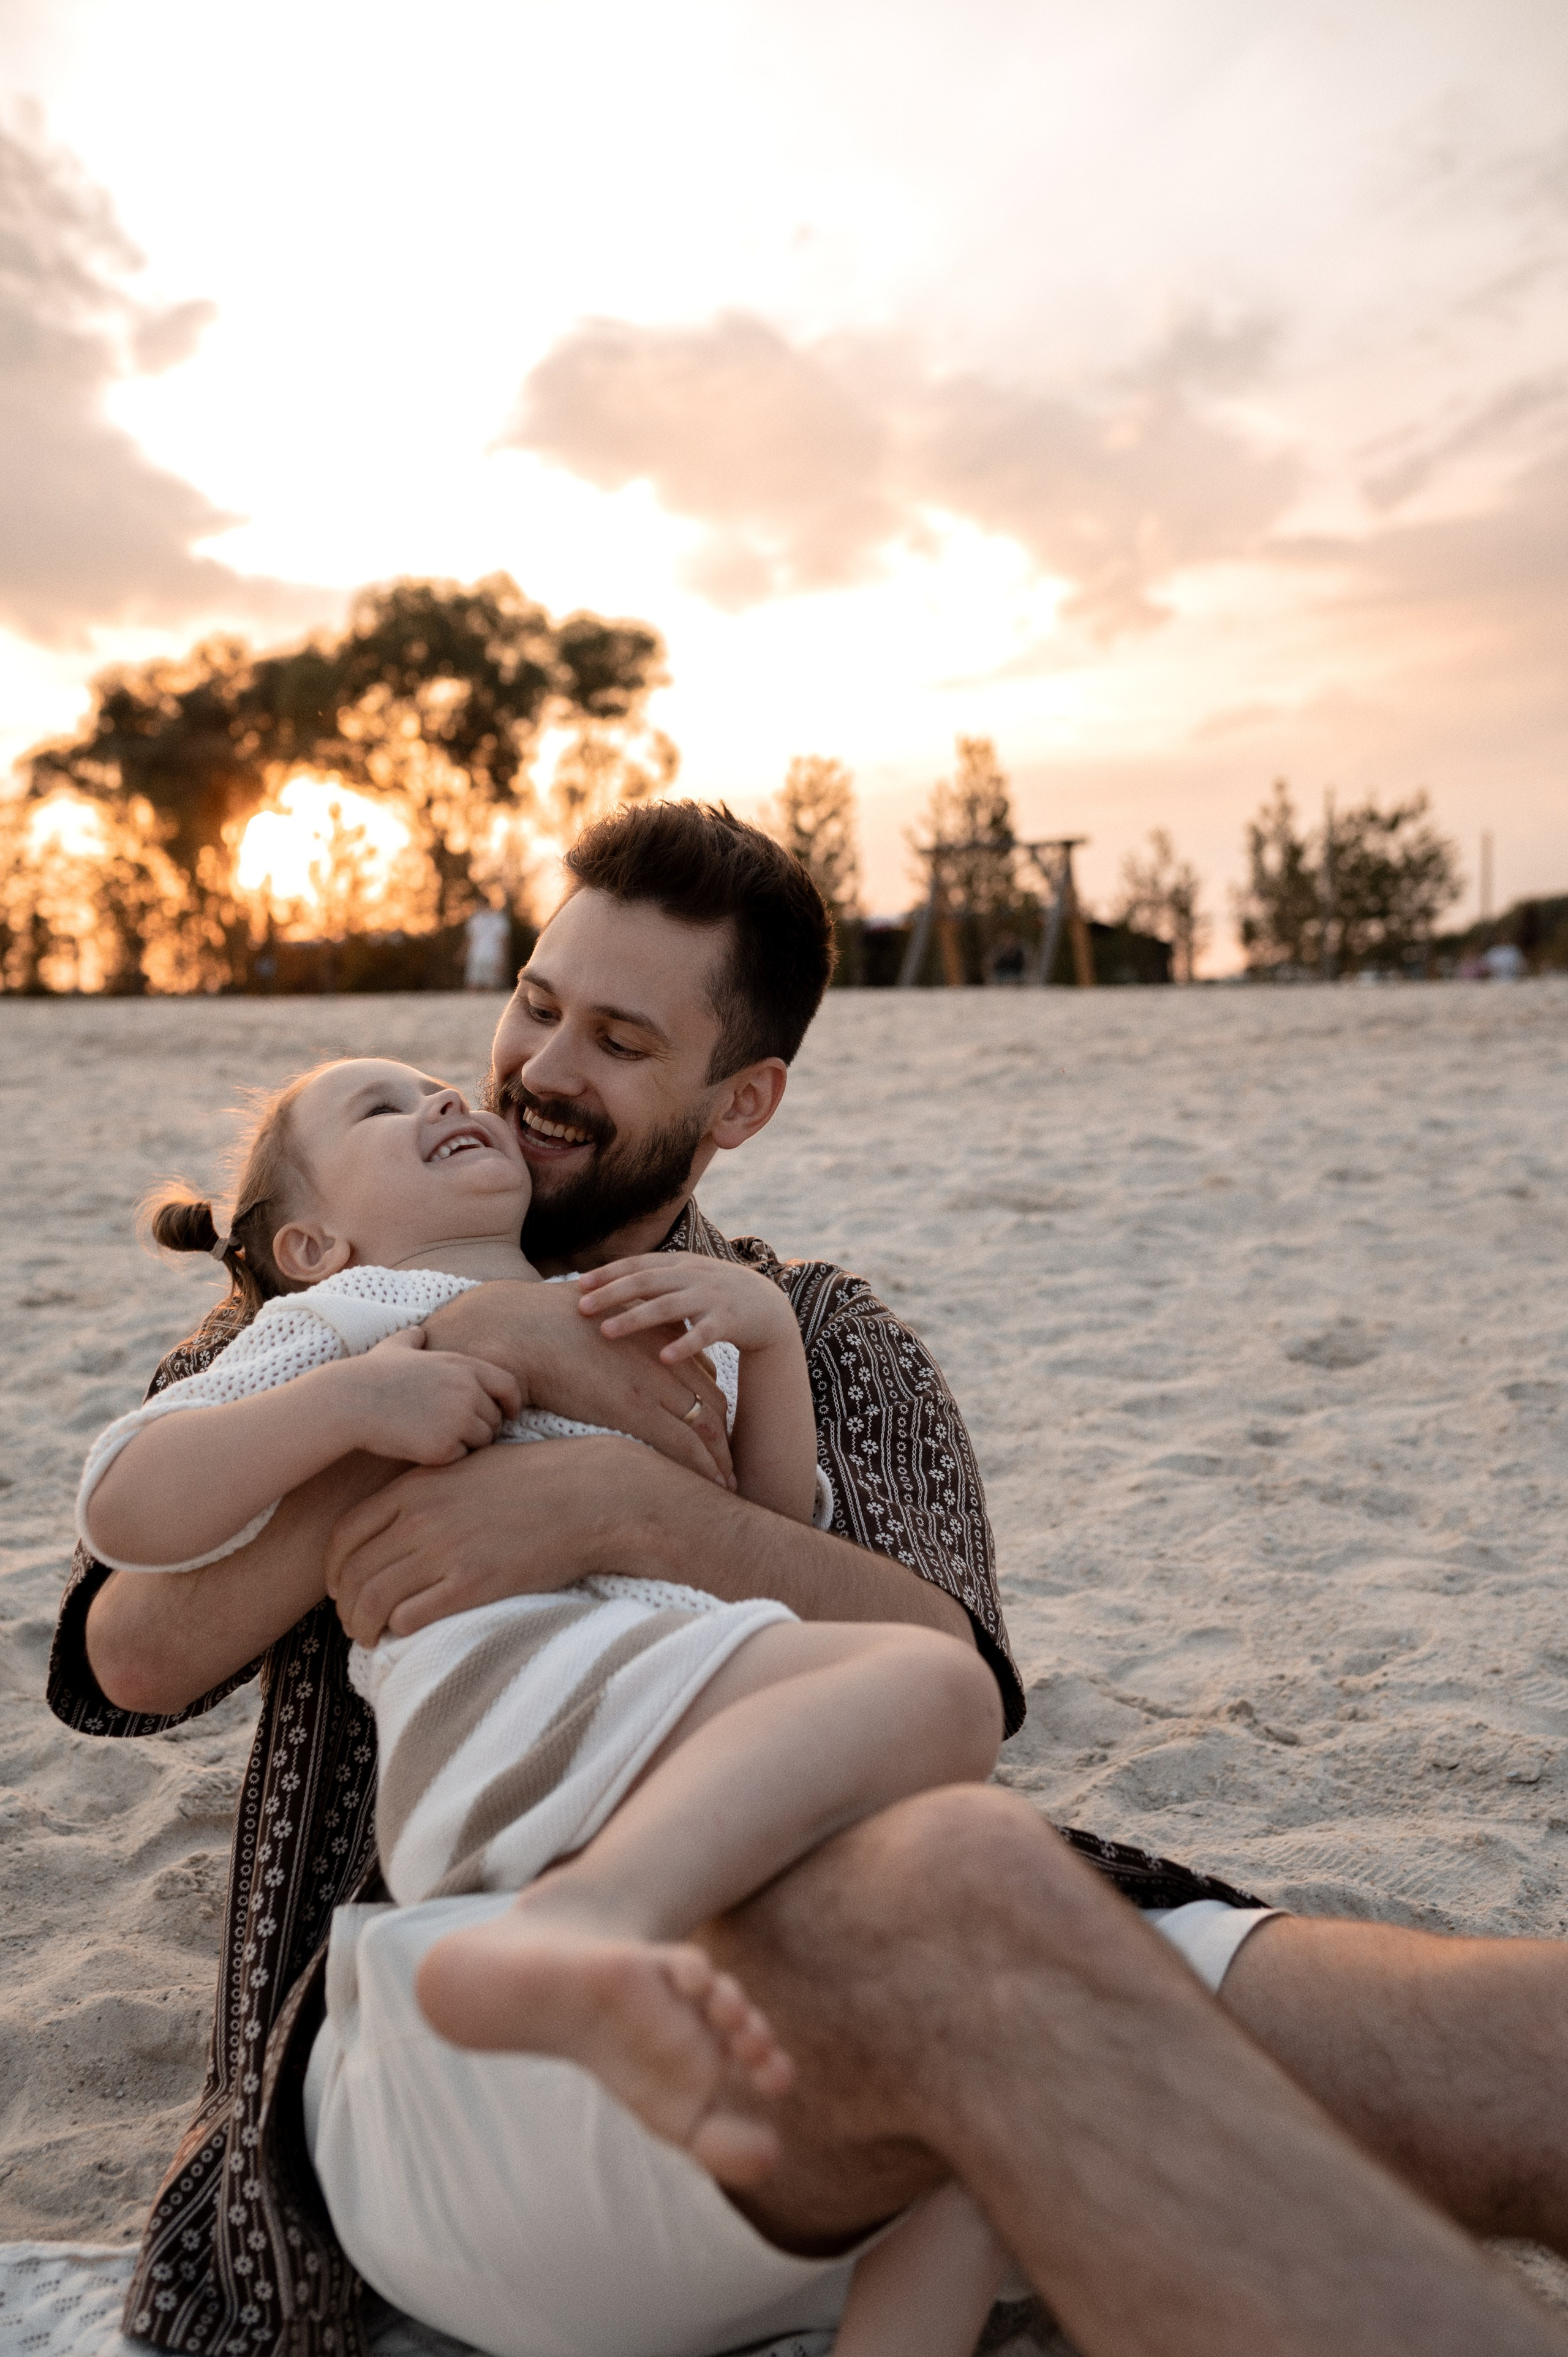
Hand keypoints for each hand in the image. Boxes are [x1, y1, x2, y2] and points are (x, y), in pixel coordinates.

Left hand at [325, 1434, 663, 1644]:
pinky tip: (405, 1636)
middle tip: (353, 1621)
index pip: (346, 1534)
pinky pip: (411, 1617)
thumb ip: (428, 1490)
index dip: (334, 1568)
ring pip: (374, 1601)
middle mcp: (422, 1518)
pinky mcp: (472, 1583)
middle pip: (353, 1573)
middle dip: (345, 1605)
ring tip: (370, 1638)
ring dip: (363, 1627)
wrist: (589, 1494)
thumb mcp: (469, 1468)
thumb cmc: (535, 1480)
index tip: (340, 1586)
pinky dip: (398, 1631)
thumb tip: (401, 1521)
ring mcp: (445, 1551)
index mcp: (417, 1487)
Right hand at [340, 1327, 521, 1463]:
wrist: (350, 1401)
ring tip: (439, 1438)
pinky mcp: (443, 1447)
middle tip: (459, 1432)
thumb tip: (418, 1333)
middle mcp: (467, 1391)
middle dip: (484, 1427)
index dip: (512, 1403)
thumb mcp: (395, 1347)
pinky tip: (425, 1449)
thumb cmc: (371, 1374)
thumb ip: (414, 1339)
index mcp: (463, 1366)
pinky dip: (448, 1458)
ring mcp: (457, 1420)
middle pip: (495, 1419)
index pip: (509, 1385)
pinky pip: (461, 1459)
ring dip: (467, 1444)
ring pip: (482, 1442)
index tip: (509, 1414)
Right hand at [420, 1279, 733, 1484]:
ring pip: (705, 1427)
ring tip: (728, 1486)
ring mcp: (650, 1382)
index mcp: (654, 1339)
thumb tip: (615, 1347)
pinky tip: (711, 1486)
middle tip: (730, 1468)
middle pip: (713, 1405)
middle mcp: (661, 1358)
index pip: (702, 1381)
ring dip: (719, 1459)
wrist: (518, 1326)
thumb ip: (619, 1333)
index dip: (713, 1411)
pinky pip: (680, 1443)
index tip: (716, 1436)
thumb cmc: (544, 1326)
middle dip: (724, 1440)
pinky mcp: (632, 1406)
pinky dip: (701, 1466)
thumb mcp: (596, 1322)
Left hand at [577, 1253, 795, 1365]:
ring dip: (635, 1318)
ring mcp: (712, 1297)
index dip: (608, 1272)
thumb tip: (602, 1285)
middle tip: (580, 1308)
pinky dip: (684, 1345)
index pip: (637, 1264)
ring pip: (668, 1306)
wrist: (768, 1308)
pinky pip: (704, 1334)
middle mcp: (693, 1276)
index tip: (577, 1284)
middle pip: (645, 1282)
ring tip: (606, 1332)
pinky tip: (663, 1358)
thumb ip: (653, 1280)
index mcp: (679, 1264)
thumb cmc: (715, 1296)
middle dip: (611, 1293)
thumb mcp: (685, 1280)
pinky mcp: (730, 1321)